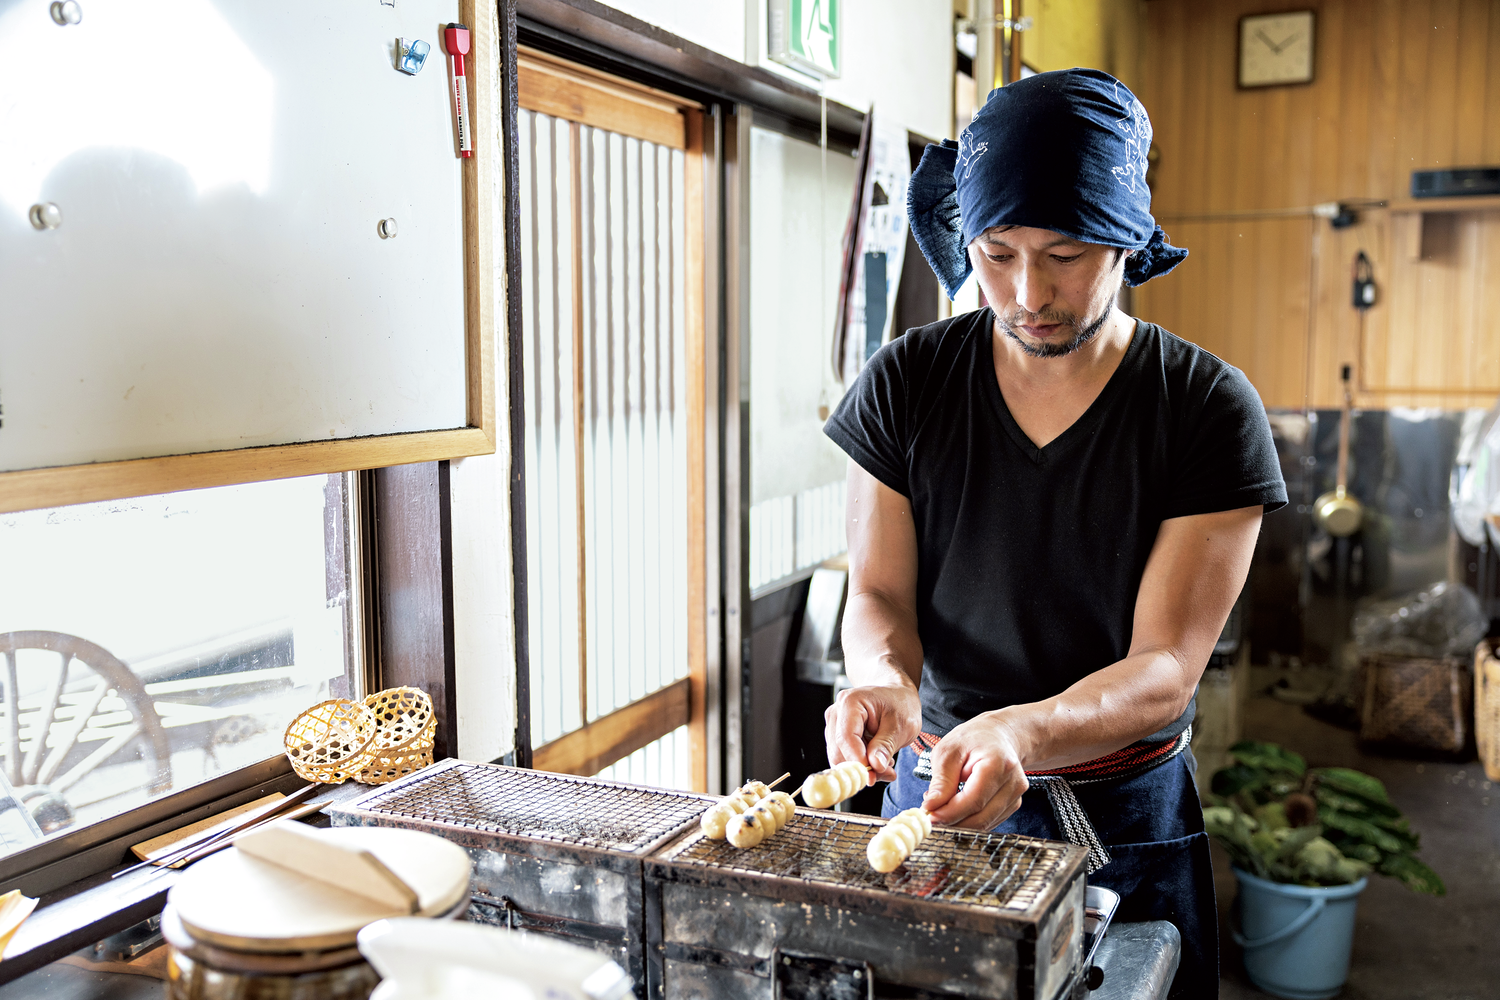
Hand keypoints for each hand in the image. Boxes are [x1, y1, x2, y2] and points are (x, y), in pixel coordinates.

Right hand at [823, 683, 920, 782]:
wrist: (896, 695)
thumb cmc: (900, 704)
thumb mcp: (902, 724)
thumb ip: (886, 745)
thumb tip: (875, 767)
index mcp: (851, 702)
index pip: (846, 738)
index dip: (858, 760)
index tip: (875, 775)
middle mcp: (837, 712)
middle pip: (839, 751)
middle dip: (862, 767)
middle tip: (887, 772)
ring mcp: (834, 725)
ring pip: (839, 758)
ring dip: (863, 768)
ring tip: (886, 763)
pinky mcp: (837, 736)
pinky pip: (844, 757)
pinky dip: (861, 765)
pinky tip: (878, 760)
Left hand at [921, 712, 1030, 829]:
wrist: (1000, 735)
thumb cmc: (973, 739)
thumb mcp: (949, 751)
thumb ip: (942, 781)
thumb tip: (931, 807)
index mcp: (998, 764)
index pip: (974, 801)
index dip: (949, 813)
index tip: (929, 815)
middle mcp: (1013, 782)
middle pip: (981, 817)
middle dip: (952, 821)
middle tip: (931, 815)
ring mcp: (1016, 795)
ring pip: (985, 824)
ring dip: (960, 822)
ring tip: (942, 805)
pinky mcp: (1013, 804)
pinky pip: (989, 822)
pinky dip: (970, 820)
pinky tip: (957, 806)